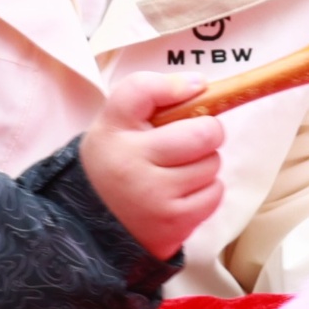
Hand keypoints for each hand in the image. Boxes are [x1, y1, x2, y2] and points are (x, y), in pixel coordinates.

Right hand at [80, 75, 224, 260]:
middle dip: (205, 132)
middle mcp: (131, 165)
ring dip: (203, 164)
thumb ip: (151, 92)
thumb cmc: (116, 163)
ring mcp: (155, 199)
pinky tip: (180, 193)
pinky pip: (215, 193)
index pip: (144, 90)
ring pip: (212, 163)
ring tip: (176, 171)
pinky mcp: (174, 225)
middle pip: (204, 132)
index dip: (175, 86)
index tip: (193, 89)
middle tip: (186, 140)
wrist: (94, 225)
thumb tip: (200, 84)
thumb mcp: (116, 122)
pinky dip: (205, 191)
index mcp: (114, 132)